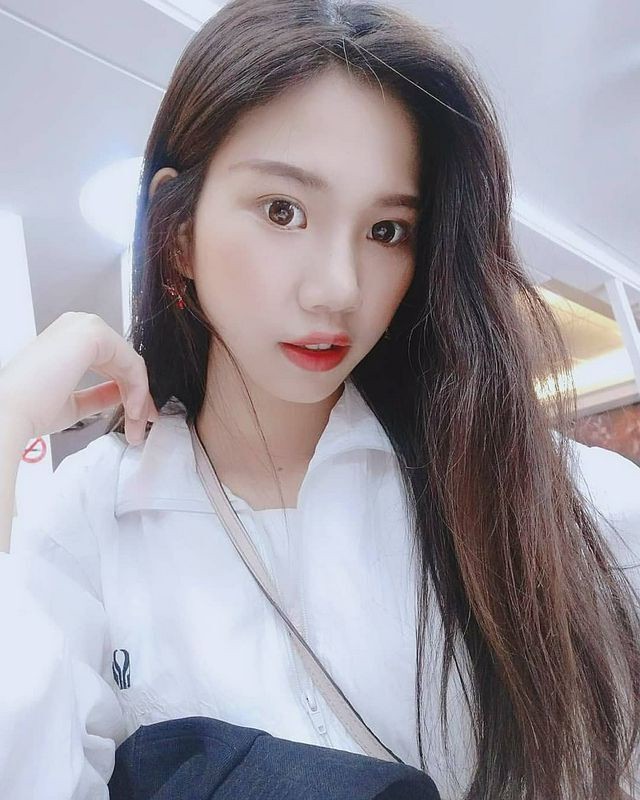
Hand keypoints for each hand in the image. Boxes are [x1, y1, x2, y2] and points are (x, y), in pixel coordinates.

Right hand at [0, 312, 158, 445]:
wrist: (10, 413)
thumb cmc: (29, 410)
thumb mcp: (75, 403)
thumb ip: (100, 394)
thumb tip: (122, 394)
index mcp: (67, 340)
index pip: (111, 362)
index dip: (129, 392)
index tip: (137, 419)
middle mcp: (76, 327)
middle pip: (124, 362)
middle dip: (138, 397)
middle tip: (142, 426)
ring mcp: (85, 326)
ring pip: (131, 363)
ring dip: (138, 397)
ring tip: (137, 425)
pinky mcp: (94, 333)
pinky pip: (131, 362)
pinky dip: (137, 388)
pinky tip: (132, 410)